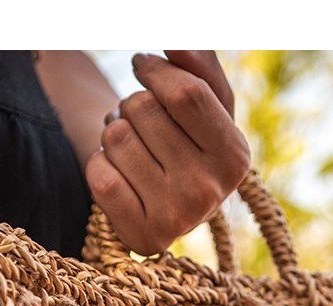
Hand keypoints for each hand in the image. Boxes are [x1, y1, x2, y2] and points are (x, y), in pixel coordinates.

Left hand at [85, 51, 250, 255]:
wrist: (173, 206)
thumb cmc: (191, 144)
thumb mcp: (209, 106)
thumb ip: (199, 66)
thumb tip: (177, 43)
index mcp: (234, 158)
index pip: (184, 94)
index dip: (155, 70)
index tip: (143, 66)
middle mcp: (209, 192)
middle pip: (144, 109)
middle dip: (133, 103)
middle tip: (141, 123)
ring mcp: (176, 219)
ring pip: (115, 137)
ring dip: (113, 131)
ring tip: (130, 146)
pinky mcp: (142, 237)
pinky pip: (98, 173)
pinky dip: (98, 162)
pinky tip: (118, 172)